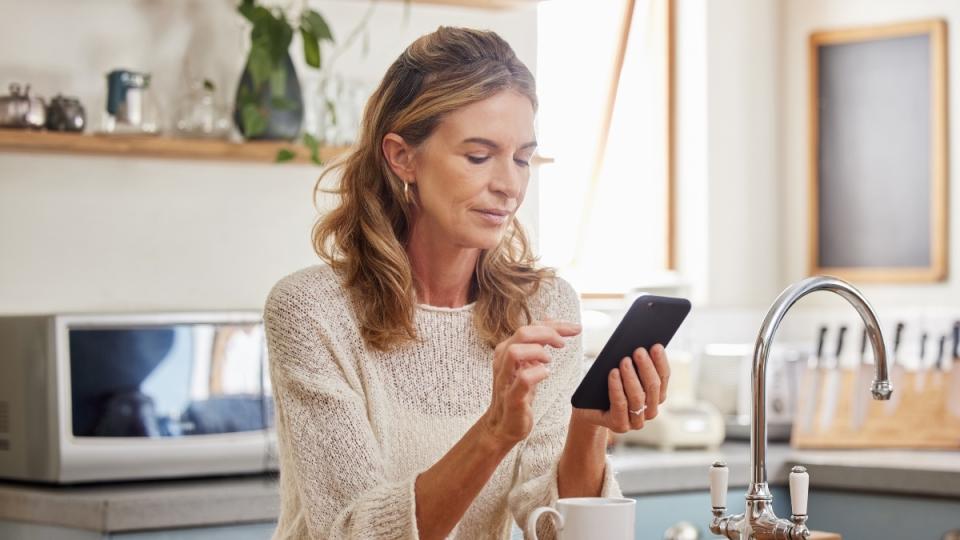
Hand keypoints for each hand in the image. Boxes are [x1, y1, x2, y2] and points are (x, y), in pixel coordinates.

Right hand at [479, 320, 581, 446]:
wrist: (503, 425)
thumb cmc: (517, 392)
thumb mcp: (528, 363)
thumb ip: (536, 342)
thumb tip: (549, 319)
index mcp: (507, 349)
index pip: (531, 327)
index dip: (556, 325)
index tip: (576, 329)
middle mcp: (503, 360)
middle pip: (522, 333)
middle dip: (548, 333)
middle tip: (563, 344)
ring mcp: (506, 378)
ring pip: (515, 351)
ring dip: (538, 351)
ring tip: (549, 360)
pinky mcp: (512, 397)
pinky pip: (523, 379)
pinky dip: (538, 373)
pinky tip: (546, 374)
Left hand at [572, 344, 669, 432]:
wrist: (587, 409)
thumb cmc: (607, 386)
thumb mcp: (622, 372)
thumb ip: (633, 363)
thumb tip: (640, 346)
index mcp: (656, 396)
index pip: (663, 378)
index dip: (660, 361)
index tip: (655, 346)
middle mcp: (650, 411)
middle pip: (653, 387)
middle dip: (646, 367)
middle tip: (639, 350)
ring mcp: (636, 421)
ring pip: (638, 396)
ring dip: (631, 377)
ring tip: (624, 360)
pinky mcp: (620, 425)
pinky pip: (620, 404)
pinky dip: (617, 387)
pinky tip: (613, 373)